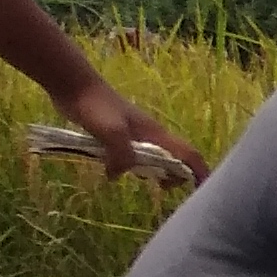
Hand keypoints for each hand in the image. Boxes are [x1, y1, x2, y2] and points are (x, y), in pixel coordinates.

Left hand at [57, 75, 204, 183]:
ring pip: (155, 158)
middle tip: (163, 189)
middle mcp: (151, 135)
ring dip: (155, 172)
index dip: (199, 171)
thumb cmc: (96, 106)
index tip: (201, 190)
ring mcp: (135, 135)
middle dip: (177, 175)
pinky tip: (116, 171)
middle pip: (176, 158)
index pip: (188, 154)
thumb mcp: (112, 133)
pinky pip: (134, 155)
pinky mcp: (118, 136)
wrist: (75, 86)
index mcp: (156, 134)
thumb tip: (117, 175)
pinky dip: (133, 166)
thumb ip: (121, 156)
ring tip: (144, 182)